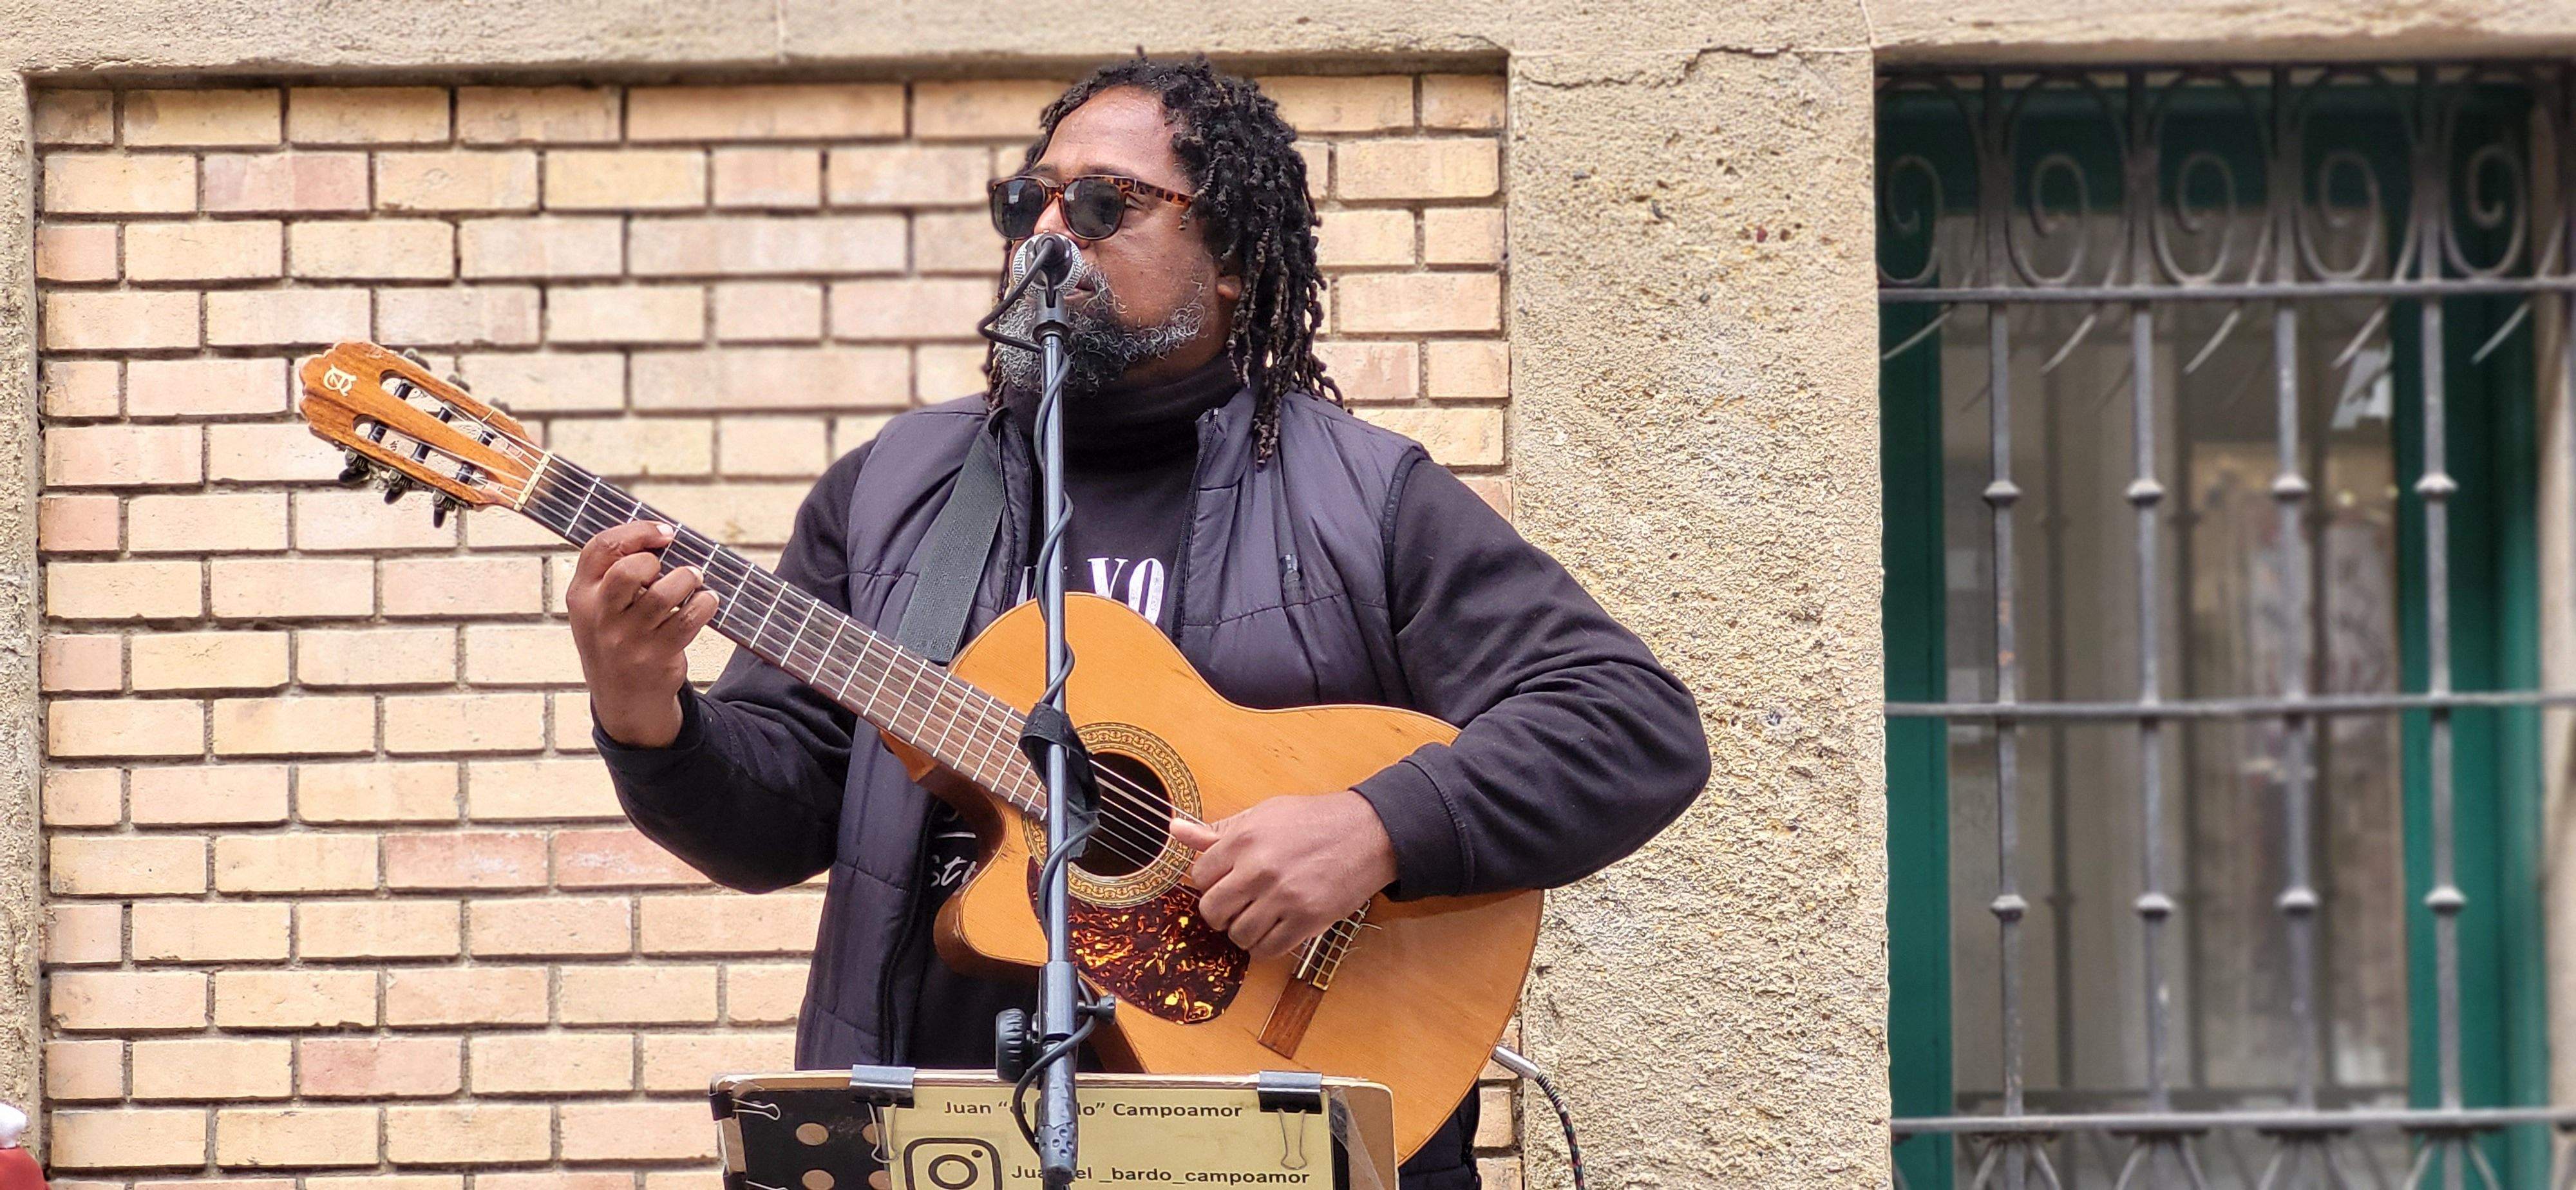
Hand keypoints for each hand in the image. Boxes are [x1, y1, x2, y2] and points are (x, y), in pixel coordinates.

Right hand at [567, 520, 720, 747]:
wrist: (623, 699)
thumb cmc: (617, 637)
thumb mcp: (599, 607)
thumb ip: (614, 572)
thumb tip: (662, 533)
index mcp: (582, 595)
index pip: (600, 548)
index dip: (637, 531)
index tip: (665, 532)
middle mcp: (600, 617)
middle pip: (627, 570)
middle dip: (656, 559)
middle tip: (672, 566)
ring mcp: (627, 640)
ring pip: (663, 594)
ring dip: (688, 578)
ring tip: (694, 579)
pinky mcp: (656, 656)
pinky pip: (688, 619)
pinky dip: (705, 603)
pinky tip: (706, 601)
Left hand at [1169, 791, 1398, 961]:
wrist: (1368, 834)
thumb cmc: (1314, 821)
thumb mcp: (1263, 815)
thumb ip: (1218, 830)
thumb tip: (1174, 829)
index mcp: (1245, 838)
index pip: (1199, 876)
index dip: (1209, 882)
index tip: (1223, 882)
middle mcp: (1259, 868)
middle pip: (1212, 910)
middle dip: (1219, 912)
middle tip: (1235, 905)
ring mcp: (1283, 896)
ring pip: (1237, 934)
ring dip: (1242, 931)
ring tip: (1258, 917)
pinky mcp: (1307, 919)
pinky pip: (1267, 950)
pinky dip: (1264, 946)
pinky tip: (1274, 930)